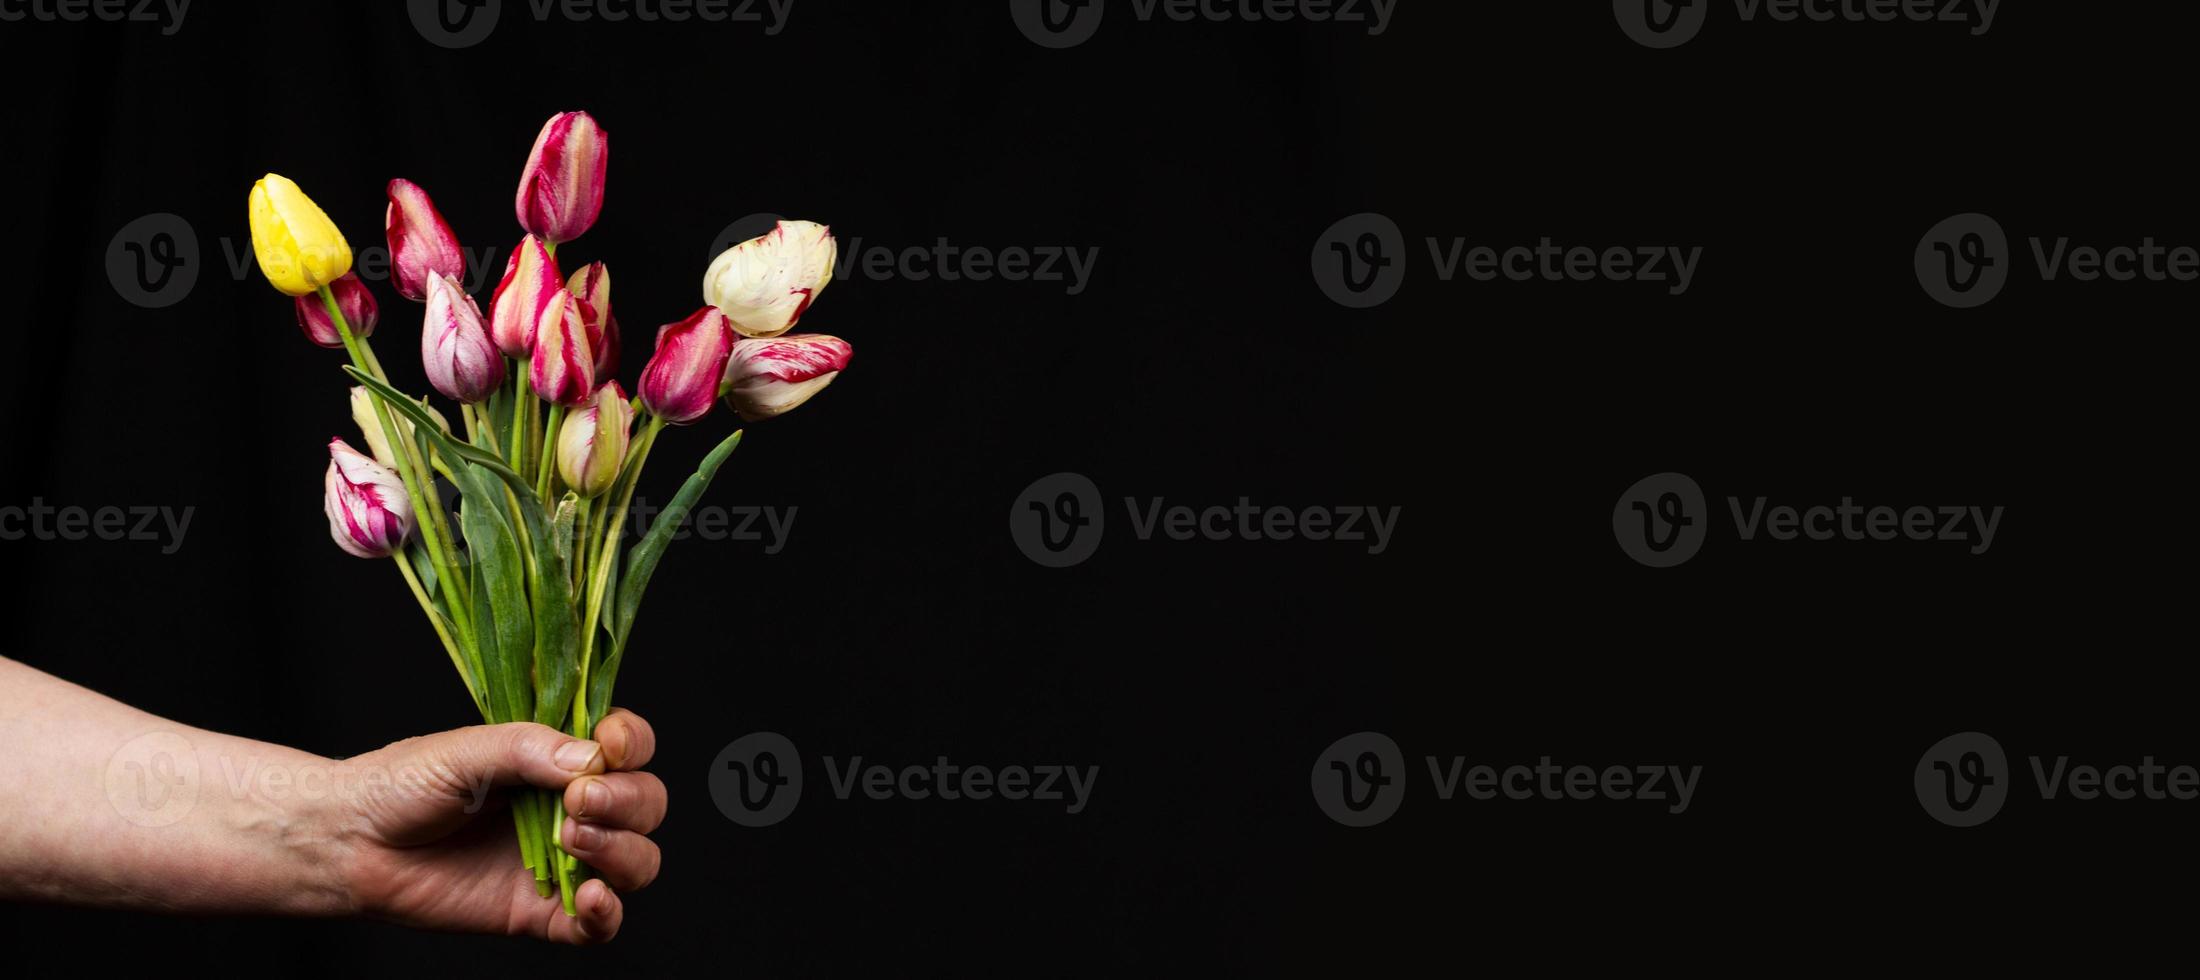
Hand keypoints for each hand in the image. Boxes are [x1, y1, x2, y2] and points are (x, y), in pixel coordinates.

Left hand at [335, 709, 666, 943]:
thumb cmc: (402, 785)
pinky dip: (608, 914)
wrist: (351, 844)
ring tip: (573, 842)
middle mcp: (572, 810)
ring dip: (623, 851)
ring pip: (637, 862)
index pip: (630, 749)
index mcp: (560, 761)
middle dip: (628, 801)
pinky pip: (599, 925)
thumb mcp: (465, 751)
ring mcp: (562, 864)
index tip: (610, 745)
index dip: (634, 745)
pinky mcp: (542, 914)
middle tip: (579, 801)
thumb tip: (592, 762)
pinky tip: (589, 898)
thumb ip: (529, 749)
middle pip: (646, 805)